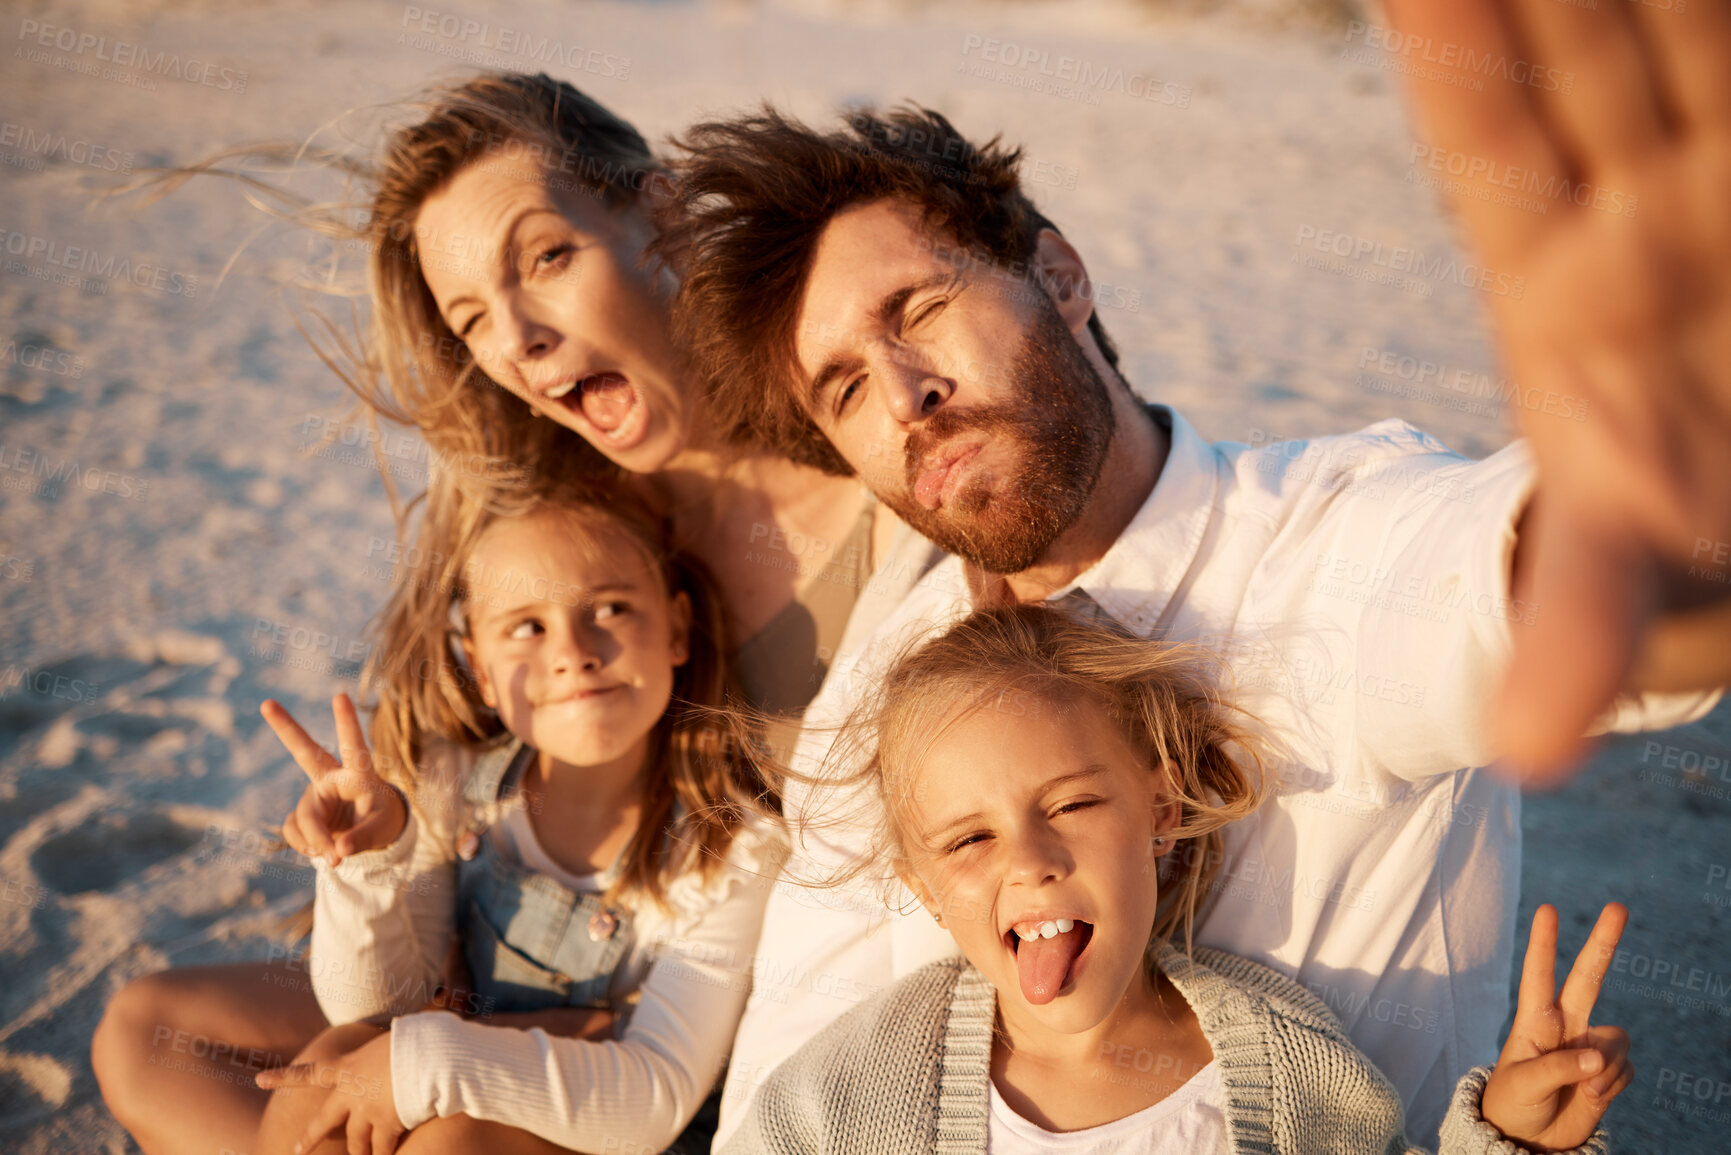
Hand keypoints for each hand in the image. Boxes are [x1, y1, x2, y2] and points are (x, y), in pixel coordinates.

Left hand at [257, 1026, 404, 1154]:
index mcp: (349, 1066)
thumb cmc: (417, 1039)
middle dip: (310, 1138)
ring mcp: (367, 1111)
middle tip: (296, 1151)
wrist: (430, 1056)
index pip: (311, 1072)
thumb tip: (393, 1049)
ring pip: (357, 1142)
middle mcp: (352, 1093)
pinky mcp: (387, 1125)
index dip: (284, 1076)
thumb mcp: (391, 1039)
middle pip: (325, 1121)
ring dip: (360, 1152)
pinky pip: (382, 1149)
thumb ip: (383, 1053)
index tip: (260, 1079)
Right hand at [262, 694, 406, 867]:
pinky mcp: (302, 814)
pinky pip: (295, 832)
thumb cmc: (382, 819)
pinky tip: (320, 851)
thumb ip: (362, 839)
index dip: (346, 722)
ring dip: (315, 839)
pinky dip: (307, 846)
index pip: (354, 746)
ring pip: (304, 816)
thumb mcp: (382, 829)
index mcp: (359, 773)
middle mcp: (331, 778)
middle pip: (306, 752)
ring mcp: (314, 795)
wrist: (369, 833)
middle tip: (266, 703)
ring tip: (333, 858)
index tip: (340, 695)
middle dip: (286, 729)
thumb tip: (336, 852)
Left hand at [1381, 0, 1730, 779]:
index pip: (1496, 139)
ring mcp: (1712, 179)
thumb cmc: (1701, 544)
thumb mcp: (1638, 582)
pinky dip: (1714, 18)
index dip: (1465, 51)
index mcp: (1564, 287)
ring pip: (1672, 35)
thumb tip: (1521, 743)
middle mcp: (1639, 206)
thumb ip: (1582, 631)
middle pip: (1581, 44)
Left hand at [1482, 903, 1632, 1149]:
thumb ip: (1558, 1067)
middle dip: (1603, 942)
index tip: (1548, 909)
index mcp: (1534, 1021)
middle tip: (1618, 906)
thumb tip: (1596, 1058)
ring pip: (1616, 1038)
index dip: (1544, 943)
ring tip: (1585, 1089)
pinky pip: (1626, 1069)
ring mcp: (1589, 1046)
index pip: (1538, 975)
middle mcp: (1565, 1025)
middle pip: (1588, 977)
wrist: (1529, 1139)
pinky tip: (1591, 1098)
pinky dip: (1613, 1086)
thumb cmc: (1513, 1102)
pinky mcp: (1609, 1071)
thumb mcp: (1523, 1084)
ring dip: (1606, 1066)